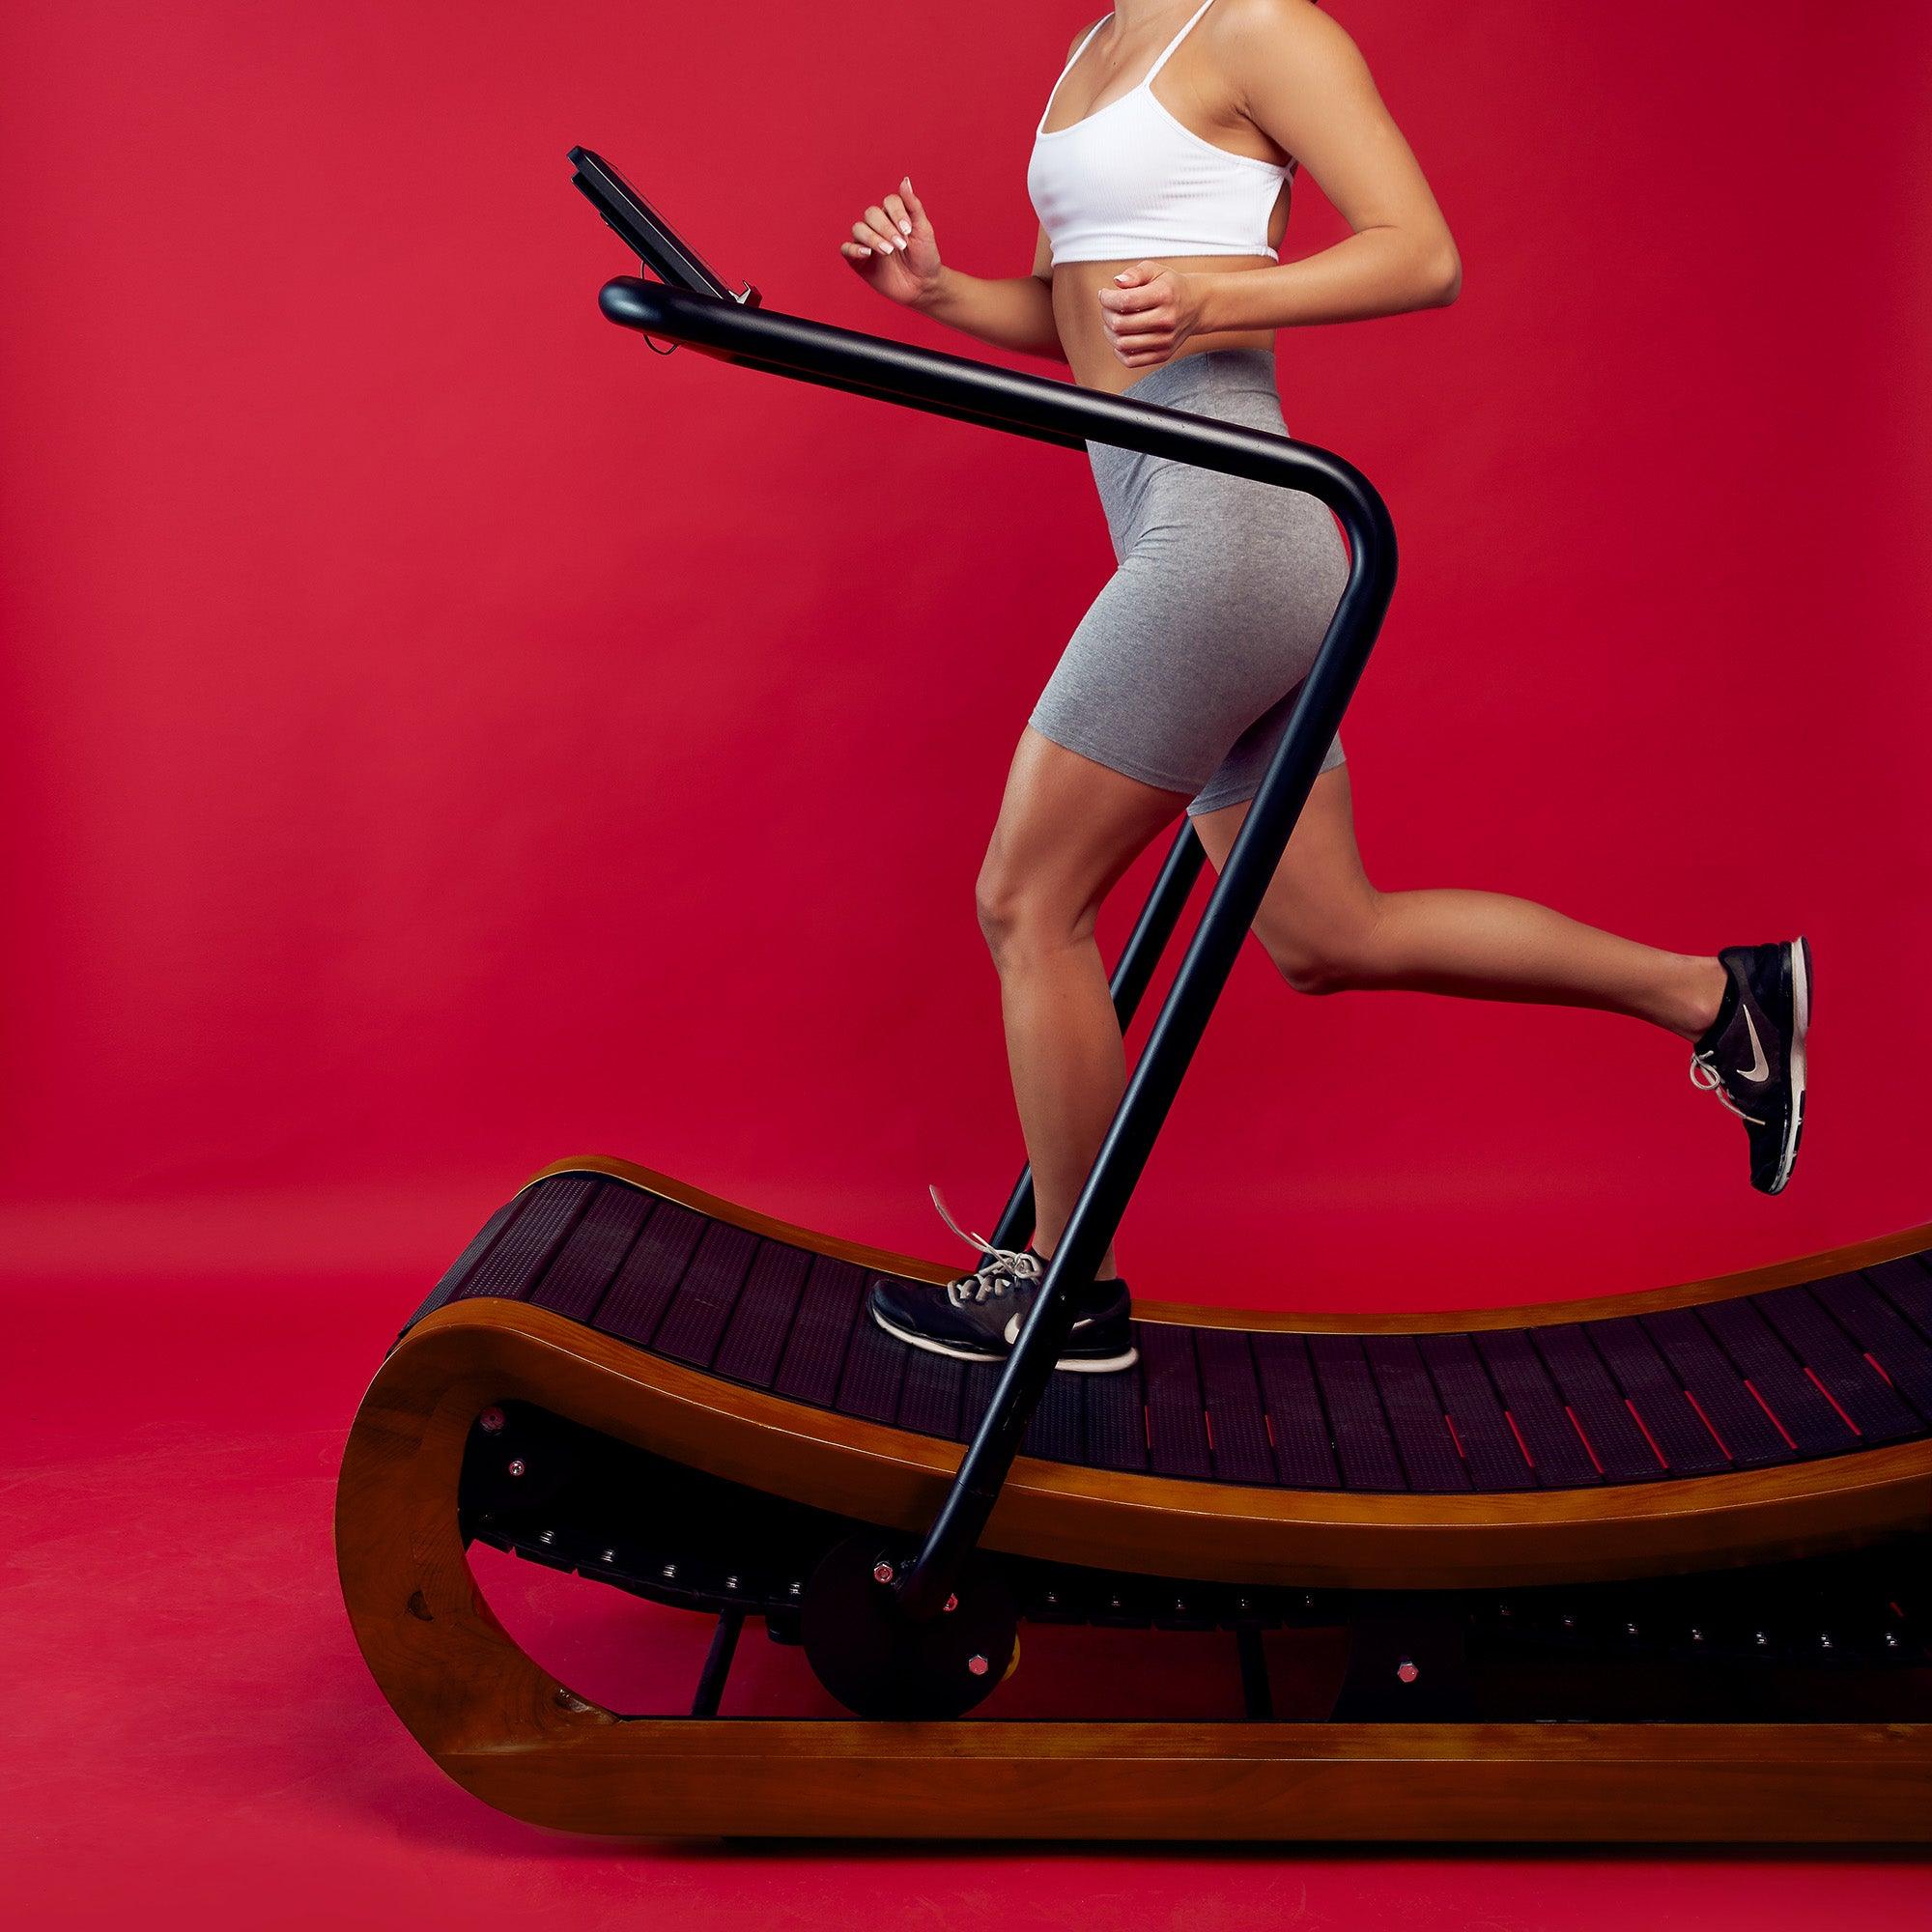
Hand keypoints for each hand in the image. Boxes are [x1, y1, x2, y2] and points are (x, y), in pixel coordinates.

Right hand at [840, 176, 942, 307]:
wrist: (923, 286)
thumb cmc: (925, 257)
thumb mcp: (924, 230)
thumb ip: (913, 205)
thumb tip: (905, 180)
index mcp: (893, 216)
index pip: (888, 202)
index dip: (897, 213)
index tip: (909, 231)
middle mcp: (878, 226)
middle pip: (871, 214)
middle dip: (885, 228)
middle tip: (900, 246)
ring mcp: (867, 243)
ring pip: (858, 228)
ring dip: (872, 238)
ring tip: (888, 252)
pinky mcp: (859, 261)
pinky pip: (846, 249)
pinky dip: (854, 248)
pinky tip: (868, 253)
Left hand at [1096, 262, 1206, 367]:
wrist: (1196, 306)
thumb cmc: (1171, 287)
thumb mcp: (1155, 270)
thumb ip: (1135, 273)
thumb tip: (1117, 282)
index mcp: (1164, 295)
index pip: (1125, 301)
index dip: (1107, 298)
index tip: (1104, 294)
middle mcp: (1166, 320)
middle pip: (1120, 324)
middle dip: (1106, 314)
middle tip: (1108, 307)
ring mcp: (1165, 340)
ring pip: (1122, 343)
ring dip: (1110, 332)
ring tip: (1113, 321)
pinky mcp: (1163, 355)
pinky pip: (1131, 361)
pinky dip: (1119, 351)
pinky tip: (1121, 337)